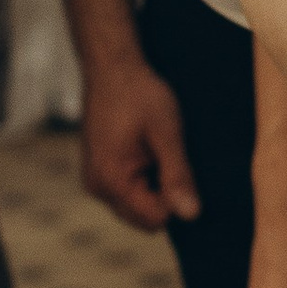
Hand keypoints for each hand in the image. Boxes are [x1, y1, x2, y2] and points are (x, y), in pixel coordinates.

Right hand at [79, 41, 201, 232]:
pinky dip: (141, 180)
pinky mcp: (98, 173)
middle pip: (145, 219)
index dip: (176, 198)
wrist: (111, 68)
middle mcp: (97, 187)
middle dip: (163, 196)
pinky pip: (127, 194)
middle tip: (164, 156)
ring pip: (137, 208)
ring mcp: (95, 181)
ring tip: (153, 151)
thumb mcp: (167, 133)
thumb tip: (192, 215)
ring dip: (152, 188)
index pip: (156, 219)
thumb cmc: (138, 94)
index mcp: (112, 180)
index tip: (176, 163)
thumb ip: (178, 176)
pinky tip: (143, 151)